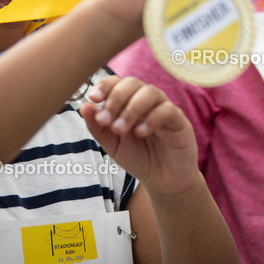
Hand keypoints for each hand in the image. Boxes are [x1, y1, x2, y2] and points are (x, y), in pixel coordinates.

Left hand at [79, 76, 199, 196]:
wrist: (163, 180)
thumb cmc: (139, 158)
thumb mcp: (112, 144)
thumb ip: (97, 127)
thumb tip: (84, 106)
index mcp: (128, 102)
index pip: (117, 83)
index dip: (104, 86)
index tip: (93, 98)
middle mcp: (147, 101)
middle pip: (132, 83)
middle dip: (116, 99)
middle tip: (106, 121)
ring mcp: (164, 108)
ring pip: (150, 92)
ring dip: (131, 108)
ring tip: (120, 129)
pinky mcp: (179, 121)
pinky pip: (167, 109)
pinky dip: (151, 118)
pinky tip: (140, 133)